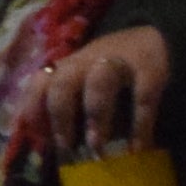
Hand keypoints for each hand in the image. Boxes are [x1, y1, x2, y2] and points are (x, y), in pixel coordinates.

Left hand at [2, 25, 173, 163]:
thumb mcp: (85, 81)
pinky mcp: (149, 68)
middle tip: (65, 147)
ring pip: (99, 83)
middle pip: (64, 81)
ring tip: (96, 147)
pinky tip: (138, 149)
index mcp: (67, 67)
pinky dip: (140, 125)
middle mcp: (87, 62)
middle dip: (61, 114)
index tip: (35, 135)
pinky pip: (143, 96)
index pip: (40, 81)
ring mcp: (117, 62)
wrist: (153, 36)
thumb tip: (54, 147)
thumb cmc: (110, 71)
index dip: (32, 106)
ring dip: (96, 117)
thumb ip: (70, 107)